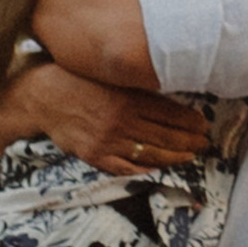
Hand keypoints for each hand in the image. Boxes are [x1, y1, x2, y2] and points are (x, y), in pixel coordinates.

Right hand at [3, 59, 211, 174]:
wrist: (42, 96)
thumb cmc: (77, 80)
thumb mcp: (110, 76)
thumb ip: (136, 87)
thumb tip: (167, 94)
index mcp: (128, 97)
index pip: (169, 113)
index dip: (190, 122)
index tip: (203, 125)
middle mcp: (121, 120)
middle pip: (165, 135)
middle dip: (189, 141)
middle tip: (205, 143)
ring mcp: (108, 140)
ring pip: (150, 153)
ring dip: (174, 156)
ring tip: (189, 156)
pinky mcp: (95, 155)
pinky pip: (125, 167)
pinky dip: (144, 169)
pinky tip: (158, 169)